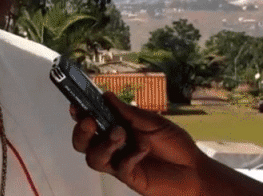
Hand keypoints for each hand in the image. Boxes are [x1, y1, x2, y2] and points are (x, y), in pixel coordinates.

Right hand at [70, 92, 204, 195]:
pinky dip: (129, 156)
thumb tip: (106, 95)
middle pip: (82, 142)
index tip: (76, 105)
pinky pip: (119, 168)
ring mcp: (118, 163)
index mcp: (115, 128)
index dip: (79, 113)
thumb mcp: (152, 122)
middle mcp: (112, 146)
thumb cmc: (174, 144)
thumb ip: (128, 112)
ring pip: (93, 158)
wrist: (196, 170)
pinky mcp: (129, 177)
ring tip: (121, 135)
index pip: (89, 120)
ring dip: (103, 144)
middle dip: (80, 131)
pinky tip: (143, 149)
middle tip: (89, 121)